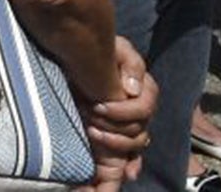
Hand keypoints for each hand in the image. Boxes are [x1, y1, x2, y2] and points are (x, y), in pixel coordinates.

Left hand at [76, 38, 154, 188]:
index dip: (122, 111)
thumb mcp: (116, 48)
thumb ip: (131, 64)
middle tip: (88, 119)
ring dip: (114, 144)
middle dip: (113, 128)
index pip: (143, 110)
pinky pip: (130, 158)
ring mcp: (129, 126)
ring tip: (91, 133)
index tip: (97, 106)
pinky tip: (126, 173)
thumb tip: (132, 90)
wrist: (78, 55)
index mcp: (143, 91)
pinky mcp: (118, 136)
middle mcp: (139, 111)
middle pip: (138, 131)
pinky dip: (129, 167)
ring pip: (135, 145)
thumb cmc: (97, 49)